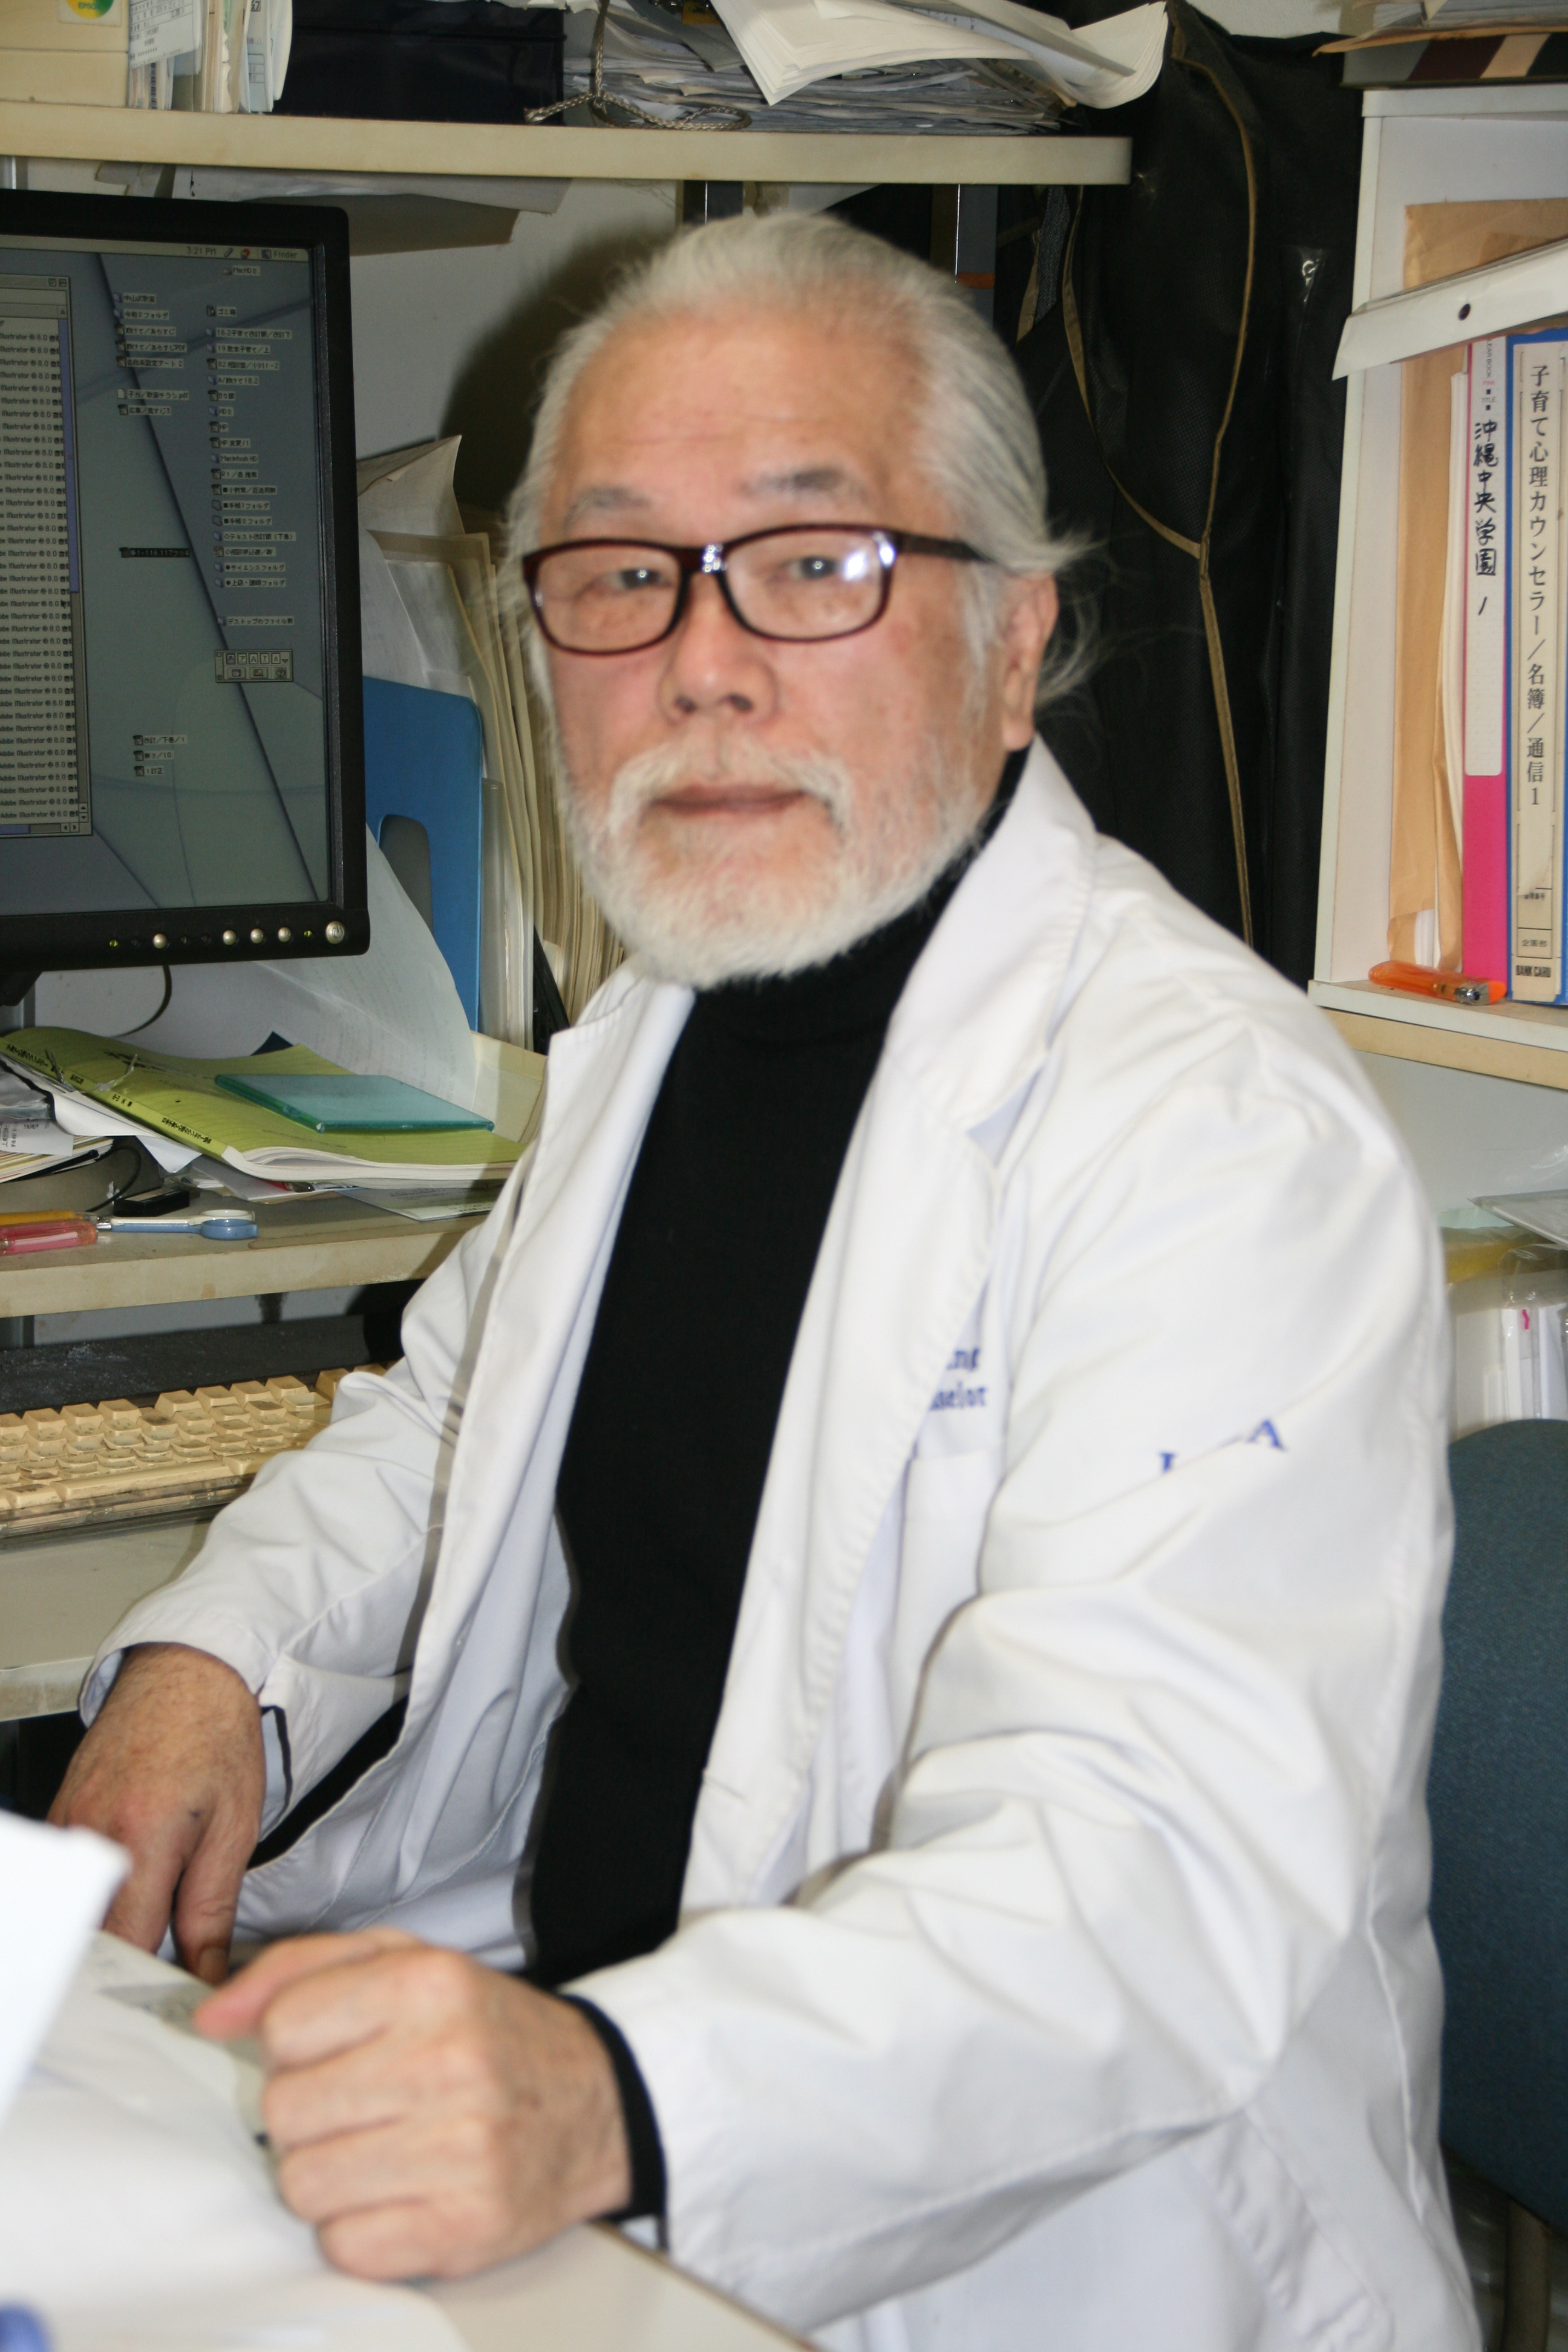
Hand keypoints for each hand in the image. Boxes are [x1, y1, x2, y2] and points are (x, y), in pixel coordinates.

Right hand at [48, 1641, 264, 1984]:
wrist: (188, 1674)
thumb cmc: (217, 1737)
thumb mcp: (235, 1829)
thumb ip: (212, 1911)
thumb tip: (207, 1972)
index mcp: (142, 1836)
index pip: (127, 1943)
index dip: (151, 1979)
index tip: (177, 1993)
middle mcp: (92, 1831)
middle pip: (93, 1933)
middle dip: (126, 1962)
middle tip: (165, 1971)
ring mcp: (68, 1821)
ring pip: (77, 1907)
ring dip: (108, 1927)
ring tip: (149, 1926)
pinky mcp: (59, 1814)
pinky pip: (69, 1877)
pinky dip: (94, 1895)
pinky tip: (124, 1889)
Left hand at [195, 1931, 631, 2278]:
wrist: (596, 2101)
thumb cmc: (486, 2031)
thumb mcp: (404, 1962)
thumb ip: (300, 1970)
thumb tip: (213, 2018)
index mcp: (429, 1983)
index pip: (285, 2025)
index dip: (298, 2043)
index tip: (337, 2049)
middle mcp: (448, 2060)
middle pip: (284, 2110)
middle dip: (309, 2112)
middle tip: (362, 2104)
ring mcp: (461, 2149)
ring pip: (303, 2184)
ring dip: (328, 2174)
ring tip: (381, 2149)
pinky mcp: (464, 2227)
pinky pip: (344, 2245)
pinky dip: (359, 2227)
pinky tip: (403, 2192)